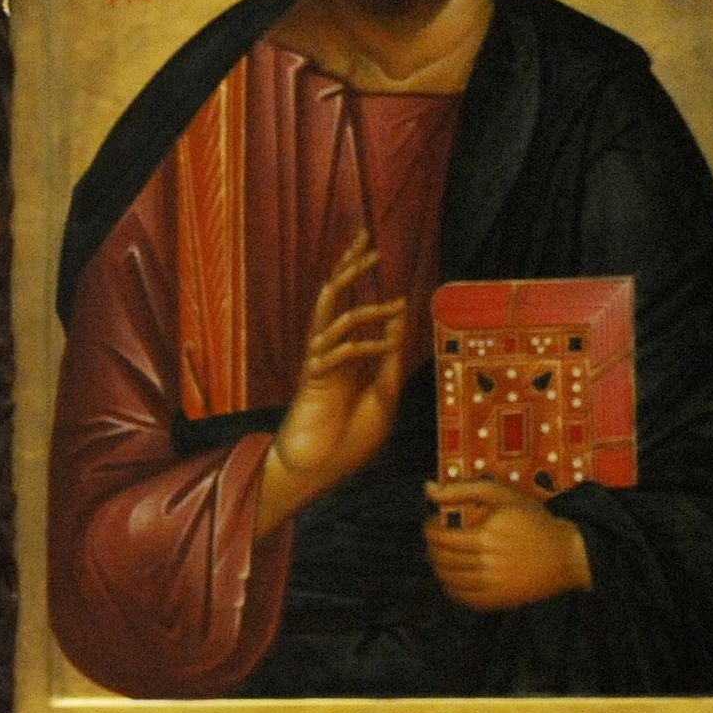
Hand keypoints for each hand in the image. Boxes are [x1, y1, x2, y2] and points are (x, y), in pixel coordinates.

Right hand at [256, 232, 409, 534]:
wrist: (317, 473)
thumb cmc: (347, 442)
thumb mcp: (381, 397)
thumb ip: (388, 360)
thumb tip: (399, 322)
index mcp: (344, 355)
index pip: (350, 304)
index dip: (359, 277)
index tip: (373, 251)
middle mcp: (328, 353)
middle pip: (333, 297)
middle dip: (349, 268)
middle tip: (367, 240)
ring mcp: (318, 365)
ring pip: (333, 318)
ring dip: (366, 307)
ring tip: (396, 301)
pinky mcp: (313, 381)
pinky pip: (338, 352)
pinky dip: (365, 346)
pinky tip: (386, 345)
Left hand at [424, 479, 593, 611]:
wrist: (567, 554)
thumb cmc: (534, 521)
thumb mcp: (503, 495)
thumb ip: (462, 489)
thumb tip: (428, 489)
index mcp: (485, 537)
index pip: (438, 537)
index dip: (429, 528)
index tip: (434, 523)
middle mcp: (486, 563)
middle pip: (440, 558)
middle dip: (432, 546)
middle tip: (438, 538)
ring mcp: (491, 585)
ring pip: (447, 578)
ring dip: (438, 565)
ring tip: (445, 555)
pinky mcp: (497, 600)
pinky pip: (460, 598)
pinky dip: (450, 586)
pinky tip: (455, 575)